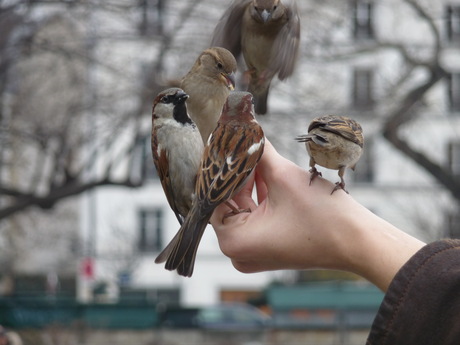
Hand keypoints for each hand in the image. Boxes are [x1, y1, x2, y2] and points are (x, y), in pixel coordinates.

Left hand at [211, 140, 424, 290]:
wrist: (358, 243)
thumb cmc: (324, 217)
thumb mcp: (283, 177)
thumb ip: (258, 151)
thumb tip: (246, 130)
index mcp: (233, 241)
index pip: (215, 194)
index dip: (223, 167)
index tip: (227, 145)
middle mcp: (237, 252)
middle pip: (229, 202)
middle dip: (240, 173)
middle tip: (243, 145)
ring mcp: (252, 253)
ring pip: (243, 208)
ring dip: (251, 182)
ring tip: (257, 155)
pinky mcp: (267, 249)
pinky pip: (255, 218)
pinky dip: (261, 197)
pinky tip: (267, 173)